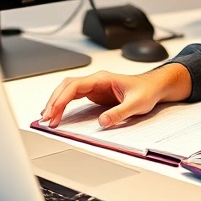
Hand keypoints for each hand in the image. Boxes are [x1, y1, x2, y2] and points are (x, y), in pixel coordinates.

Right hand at [40, 64, 191, 127]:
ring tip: (47, 118)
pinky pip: (74, 96)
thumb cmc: (146, 91)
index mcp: (102, 79)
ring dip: (56, 102)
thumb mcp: (136, 104)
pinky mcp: (95, 94)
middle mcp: (96, 81)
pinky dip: (63, 104)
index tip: (54, 111)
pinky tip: (57, 113)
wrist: (154, 87)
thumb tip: (102, 121)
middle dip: (54, 101)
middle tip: (46, 118)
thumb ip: (119, 113)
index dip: (62, 99)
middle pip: (66, 87)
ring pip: (68, 91)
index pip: (75, 86)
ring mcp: (94, 87)